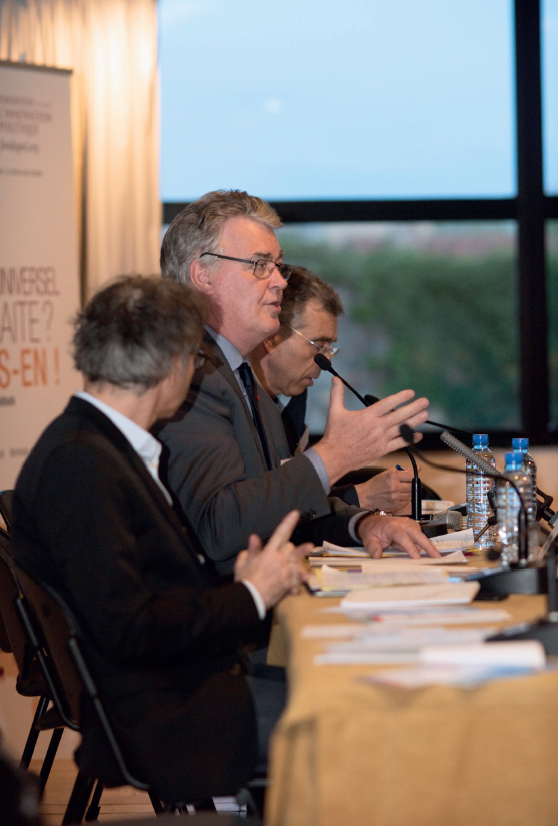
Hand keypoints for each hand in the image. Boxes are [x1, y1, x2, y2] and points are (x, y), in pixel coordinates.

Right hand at [234, 510, 312, 608]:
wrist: (250, 599)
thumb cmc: (245, 580)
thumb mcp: (243, 563)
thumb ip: (250, 550)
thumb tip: (254, 537)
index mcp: (269, 553)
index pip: (280, 534)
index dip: (288, 523)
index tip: (295, 514)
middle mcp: (280, 560)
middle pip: (292, 548)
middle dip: (298, 547)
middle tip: (308, 545)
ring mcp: (286, 572)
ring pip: (299, 561)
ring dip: (305, 557)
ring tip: (312, 550)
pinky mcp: (288, 583)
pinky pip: (297, 579)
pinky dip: (299, 580)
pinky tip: (303, 581)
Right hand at [313, 378, 428, 484]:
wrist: (334, 457)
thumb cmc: (334, 435)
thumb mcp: (334, 412)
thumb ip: (337, 394)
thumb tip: (335, 379)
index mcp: (366, 417)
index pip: (387, 404)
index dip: (400, 397)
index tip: (410, 393)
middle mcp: (376, 428)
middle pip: (399, 416)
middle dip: (413, 408)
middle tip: (425, 401)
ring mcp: (380, 440)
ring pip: (401, 429)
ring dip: (415, 421)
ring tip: (425, 414)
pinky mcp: (381, 450)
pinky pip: (399, 444)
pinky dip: (409, 439)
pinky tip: (417, 435)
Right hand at [354, 467, 418, 511]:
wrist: (367, 496)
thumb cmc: (377, 483)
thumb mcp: (388, 473)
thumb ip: (404, 471)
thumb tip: (418, 468)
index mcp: (393, 476)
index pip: (412, 475)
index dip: (413, 476)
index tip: (412, 477)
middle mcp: (395, 486)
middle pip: (413, 486)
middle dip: (410, 485)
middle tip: (404, 484)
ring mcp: (395, 497)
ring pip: (410, 495)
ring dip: (407, 493)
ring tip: (398, 491)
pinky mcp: (395, 505)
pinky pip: (406, 502)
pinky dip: (403, 499)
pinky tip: (396, 497)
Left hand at [356, 514, 440, 558]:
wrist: (374, 522)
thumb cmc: (373, 531)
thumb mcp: (368, 539)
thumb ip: (373, 547)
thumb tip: (377, 555)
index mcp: (392, 527)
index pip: (403, 537)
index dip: (410, 547)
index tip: (417, 558)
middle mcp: (404, 524)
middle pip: (418, 535)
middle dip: (428, 546)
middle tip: (437, 558)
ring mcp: (411, 525)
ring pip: (422, 538)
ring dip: (429, 548)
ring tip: (437, 560)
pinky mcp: (414, 528)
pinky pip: (421, 539)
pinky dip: (426, 547)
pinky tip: (431, 556)